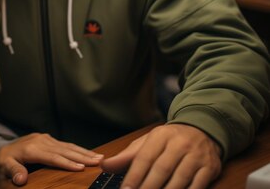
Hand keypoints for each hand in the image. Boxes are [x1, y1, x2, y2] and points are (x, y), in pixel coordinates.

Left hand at [0, 133, 103, 185]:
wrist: (2, 148)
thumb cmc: (4, 160)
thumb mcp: (4, 166)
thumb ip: (13, 171)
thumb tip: (21, 179)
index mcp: (31, 149)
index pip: (52, 157)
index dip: (66, 163)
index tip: (81, 168)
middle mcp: (40, 141)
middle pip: (64, 151)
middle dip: (82, 157)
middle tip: (99, 162)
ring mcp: (45, 139)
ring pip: (67, 146)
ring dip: (84, 152)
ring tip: (99, 157)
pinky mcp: (48, 139)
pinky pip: (65, 145)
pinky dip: (78, 149)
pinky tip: (89, 153)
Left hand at [100, 124, 221, 187]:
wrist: (202, 130)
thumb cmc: (169, 141)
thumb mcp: (147, 143)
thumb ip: (126, 156)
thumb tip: (104, 166)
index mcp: (160, 136)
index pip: (144, 158)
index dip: (134, 176)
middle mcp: (179, 144)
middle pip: (161, 169)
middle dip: (148, 187)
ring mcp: (196, 156)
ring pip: (180, 179)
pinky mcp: (210, 168)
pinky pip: (197, 186)